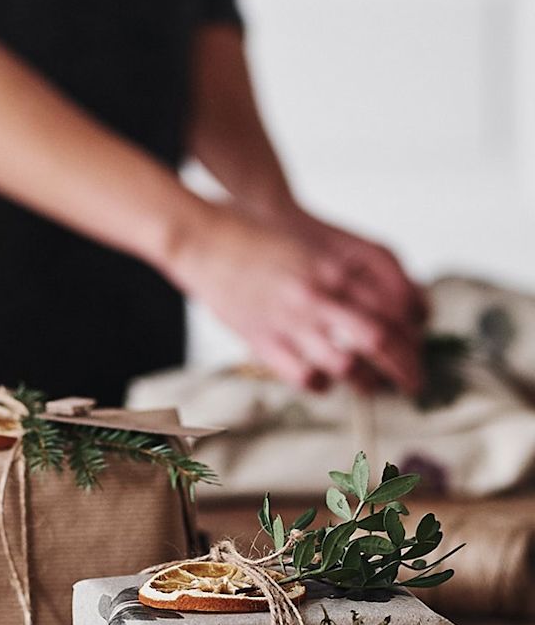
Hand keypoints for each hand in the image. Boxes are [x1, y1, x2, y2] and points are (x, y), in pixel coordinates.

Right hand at [167, 201, 423, 393]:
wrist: (205, 238)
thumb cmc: (261, 237)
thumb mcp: (313, 247)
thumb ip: (348, 272)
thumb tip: (394, 301)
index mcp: (334, 268)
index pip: (395, 308)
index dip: (414, 333)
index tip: (419, 346)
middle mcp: (319, 295)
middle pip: (381, 341)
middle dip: (405, 368)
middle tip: (414, 383)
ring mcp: (291, 320)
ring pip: (348, 366)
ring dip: (368, 383)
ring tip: (373, 387)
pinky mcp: (264, 341)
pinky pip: (306, 378)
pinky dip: (323, 385)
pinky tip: (325, 381)